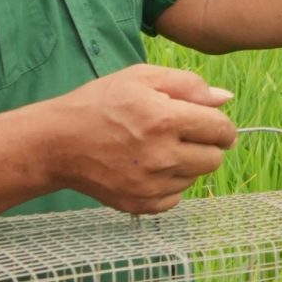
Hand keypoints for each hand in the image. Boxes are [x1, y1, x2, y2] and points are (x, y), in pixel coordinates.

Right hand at [35, 63, 237, 214]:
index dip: (221, 125)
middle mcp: (161, 156)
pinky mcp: (140, 204)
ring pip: (196, 177)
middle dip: (206, 144)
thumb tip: (224, 99)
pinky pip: (176, 197)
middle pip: (214, 158)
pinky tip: (148, 167)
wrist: (57, 143)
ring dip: (187, 163)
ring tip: (159, 148)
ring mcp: (150, 184)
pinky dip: (169, 183)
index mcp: (165, 120)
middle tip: (183, 134)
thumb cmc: (100, 104)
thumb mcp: (141, 78)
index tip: (211, 123)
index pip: (221, 129)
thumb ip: (188, 85)